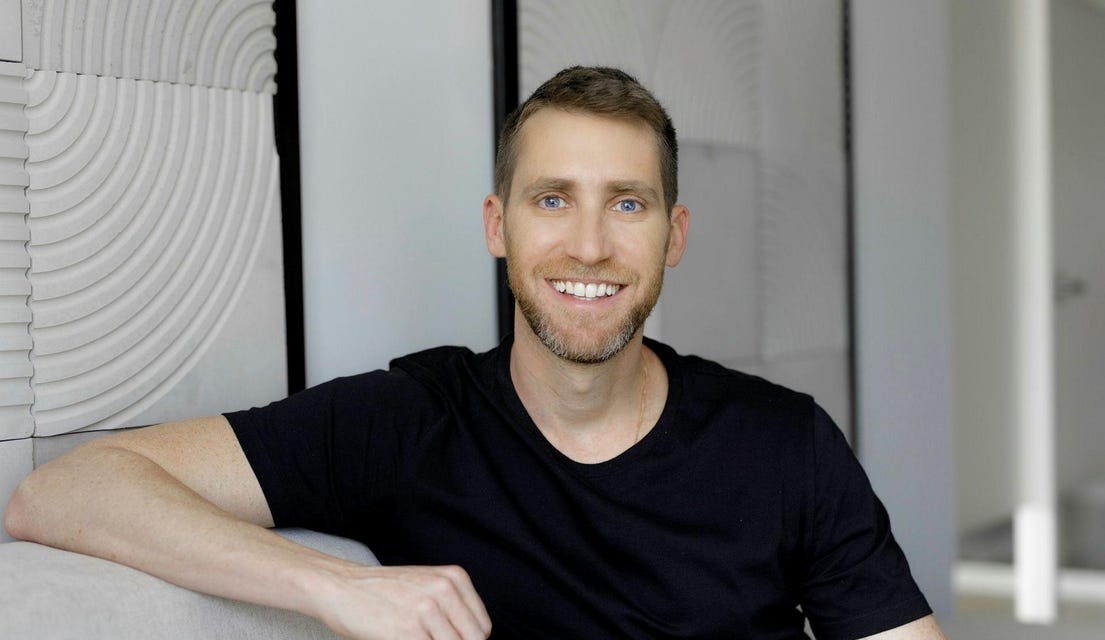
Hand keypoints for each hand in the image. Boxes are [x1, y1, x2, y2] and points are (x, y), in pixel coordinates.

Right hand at [314, 564, 491, 639]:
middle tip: (428, 639)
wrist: (340, 587)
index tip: (450, 639)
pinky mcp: (406, 632)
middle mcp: (443, 590)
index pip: (482, 628)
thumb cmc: (381, 591)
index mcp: (454, 578)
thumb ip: (452, 609)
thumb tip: (475, 638)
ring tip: (411, 637)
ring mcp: (425, 611)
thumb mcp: (426, 586)